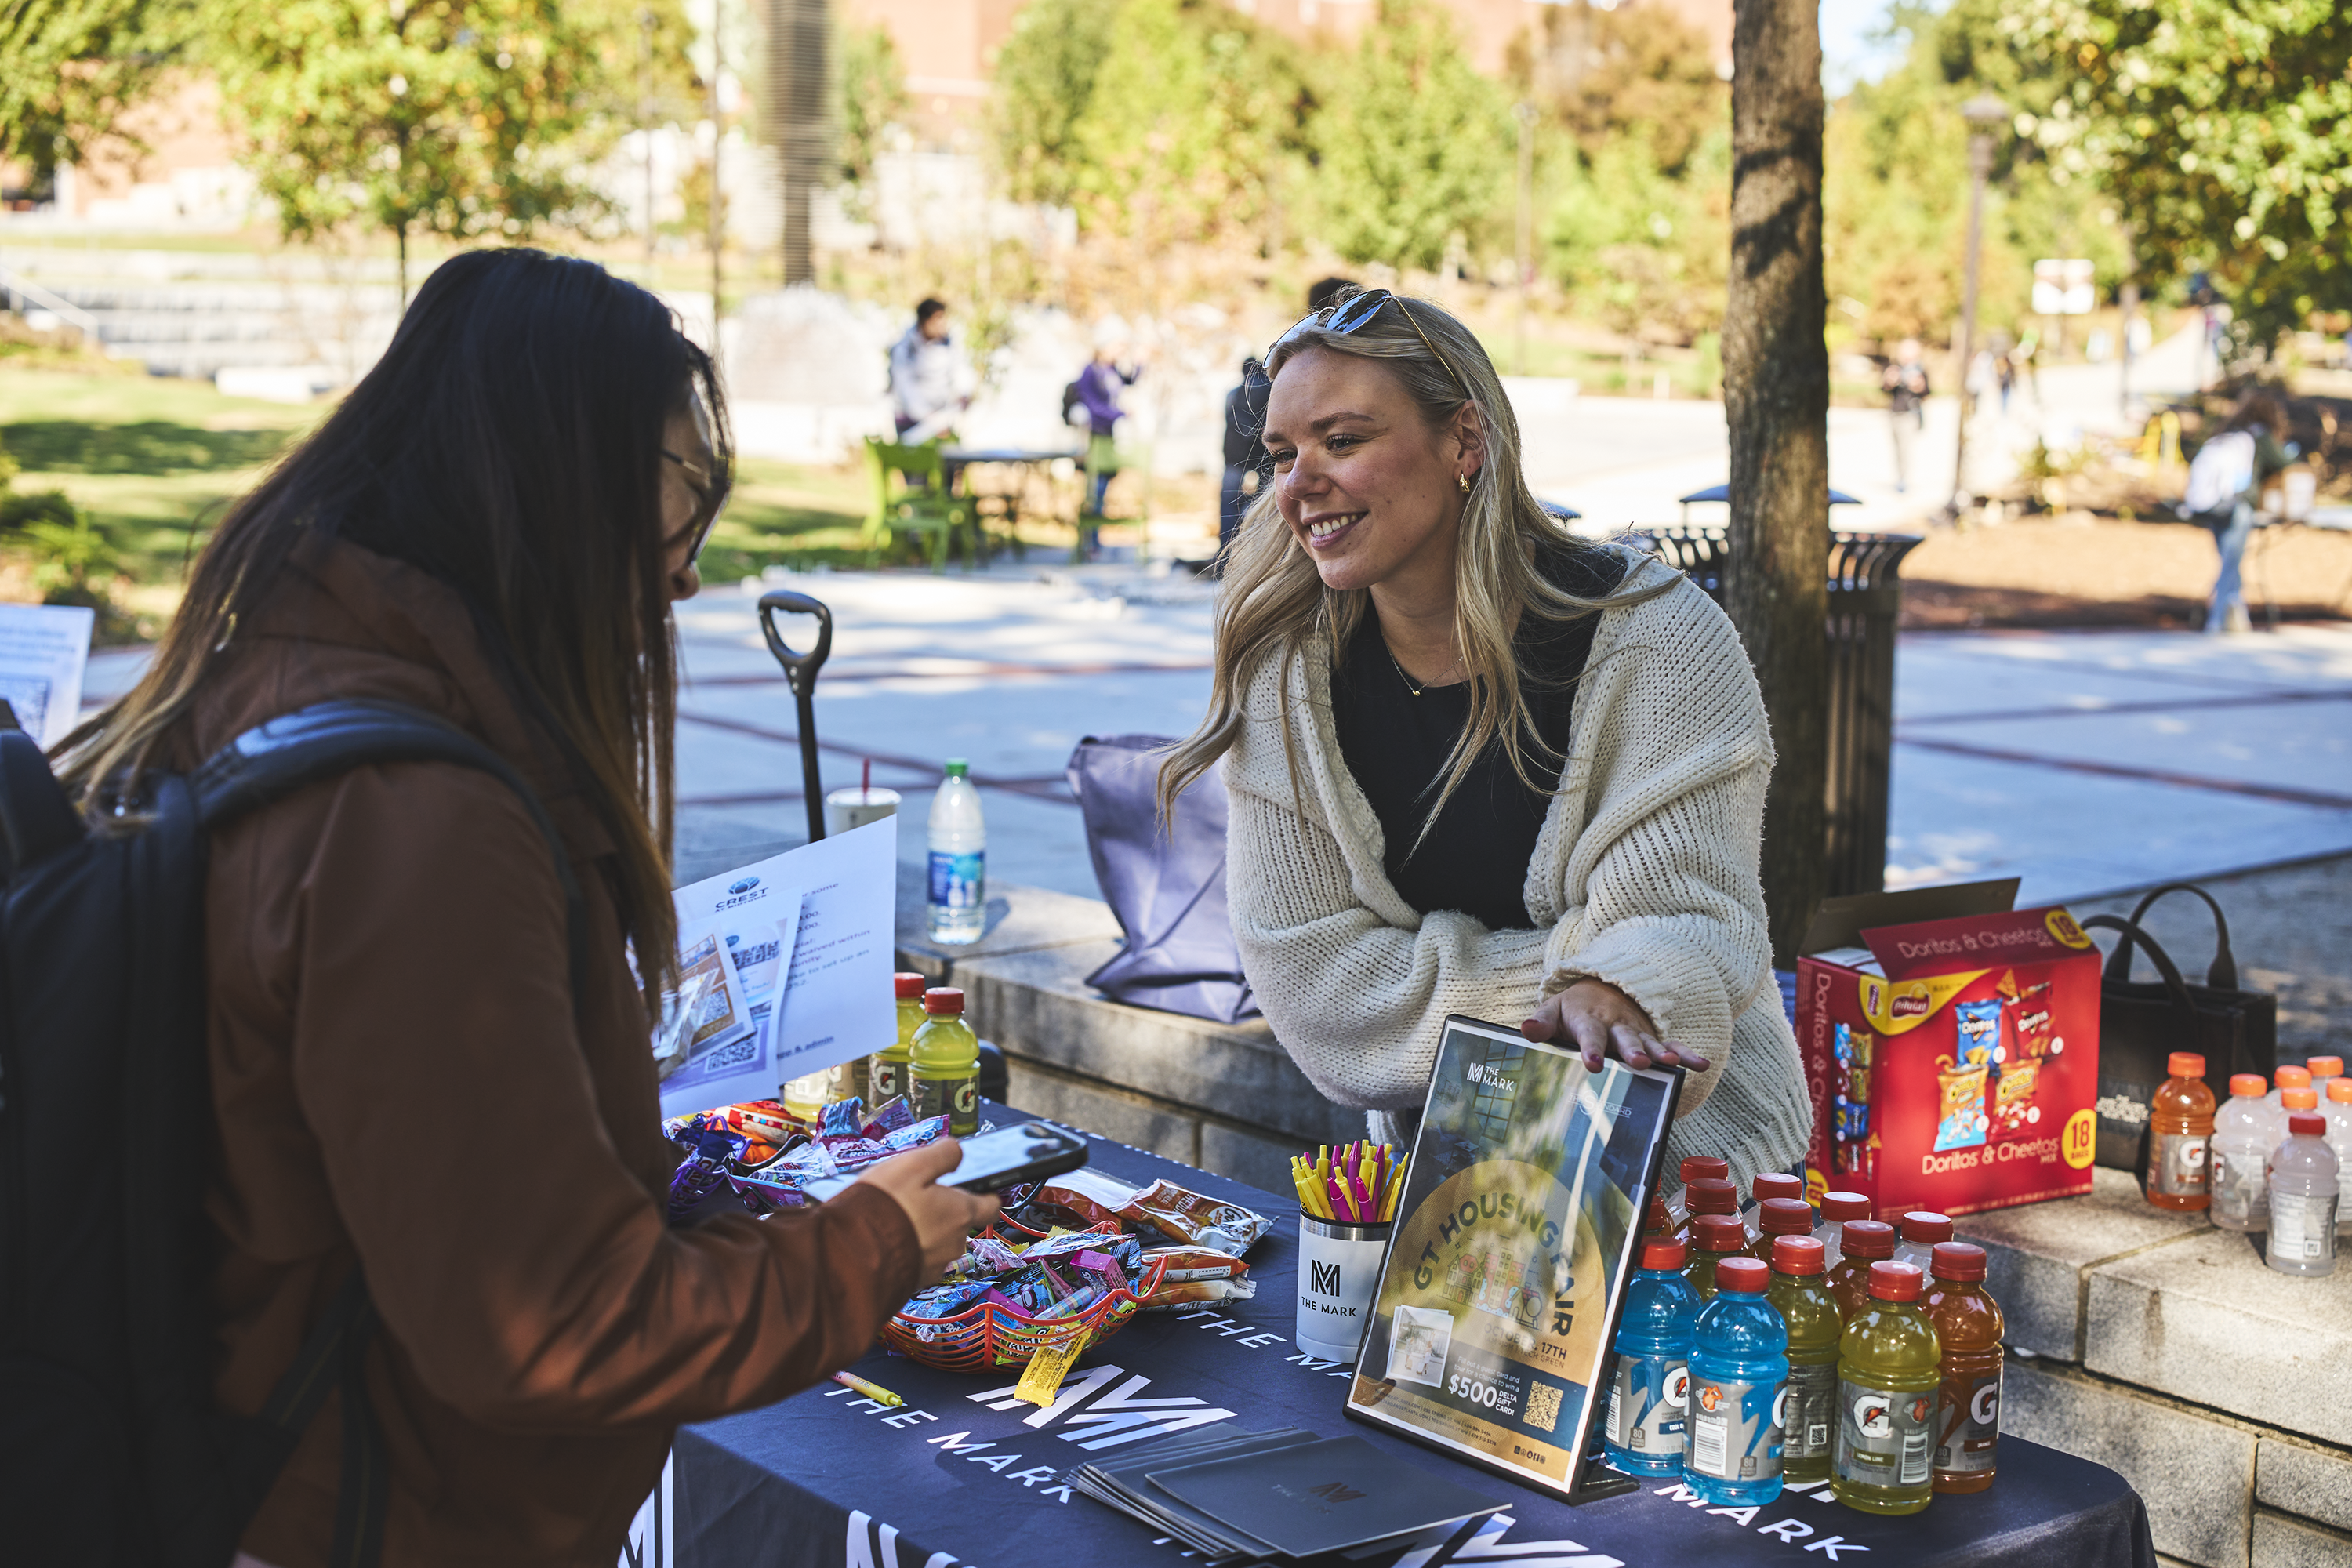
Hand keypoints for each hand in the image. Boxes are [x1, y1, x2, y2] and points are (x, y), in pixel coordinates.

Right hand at [859, 1140, 999, 1274]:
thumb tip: (956, 1151)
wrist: (852, 1255)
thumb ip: (942, 1154)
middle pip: (959, 1222)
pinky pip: (916, 1259)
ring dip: (923, 1230)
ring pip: (937, 1242)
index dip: (986, 1195)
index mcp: (960, 1212)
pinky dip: (907, 1248)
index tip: (981, 1189)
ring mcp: (934, 1265)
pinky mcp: (913, 1280)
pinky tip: (887, 1237)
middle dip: (942, 1210)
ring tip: (895, 1216)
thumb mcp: (913, 1165)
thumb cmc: (884, 1209)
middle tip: (915, 1196)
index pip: (991, 1205)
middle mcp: (954, 1242)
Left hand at [1522, 979, 1711, 1075]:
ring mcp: (1635, 1032)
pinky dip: (1685, 1054)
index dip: (1591, 1049)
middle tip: (1638, 1063)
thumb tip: (1525, 1029)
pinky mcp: (1650, 1037)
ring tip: (1671, 1063)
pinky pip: (1670, 1045)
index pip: (1588, 1035)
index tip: (1592, 1064)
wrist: (1600, 988)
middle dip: (1632, 1051)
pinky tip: (1699, 1064)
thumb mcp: (1552, 1010)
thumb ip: (1541, 1022)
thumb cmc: (1572, 1009)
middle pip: (1624, 1039)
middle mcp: (1614, 1026)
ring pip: (1649, 1043)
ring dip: (1660, 1053)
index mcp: (1588, 1020)